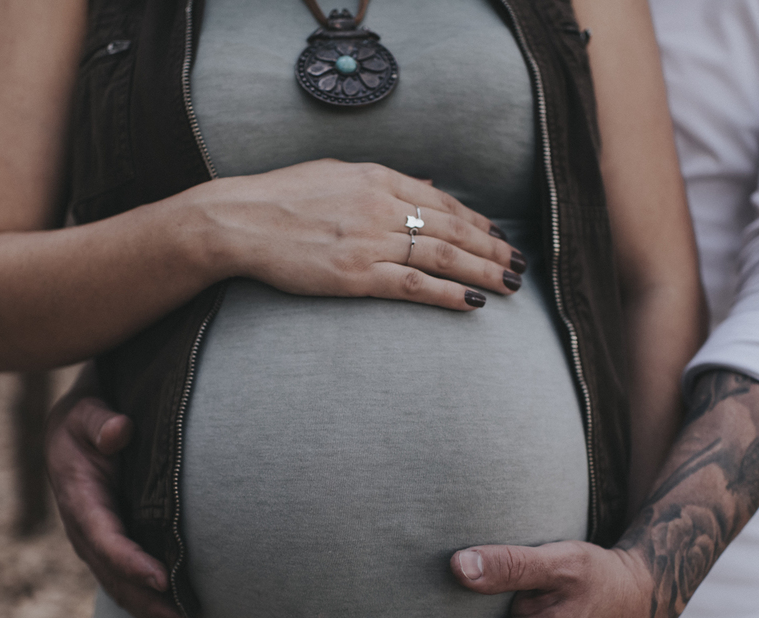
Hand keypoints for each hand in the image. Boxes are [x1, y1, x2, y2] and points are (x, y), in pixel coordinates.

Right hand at [45, 368, 195, 617]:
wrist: (74, 428)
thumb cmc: (88, 416)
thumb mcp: (87, 410)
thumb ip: (100, 420)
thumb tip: (119, 430)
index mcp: (78, 497)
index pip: (104, 537)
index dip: (130, 561)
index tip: (162, 578)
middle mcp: (83, 528)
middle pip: (114, 576)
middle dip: (149, 602)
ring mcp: (95, 541)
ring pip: (120, 586)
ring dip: (152, 611)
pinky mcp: (108, 546)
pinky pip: (125, 581)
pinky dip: (149, 601)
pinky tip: (176, 617)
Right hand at [193, 159, 525, 310]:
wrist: (238, 220)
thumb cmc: (281, 197)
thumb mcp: (336, 173)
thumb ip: (383, 181)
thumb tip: (427, 186)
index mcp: (376, 177)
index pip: (441, 200)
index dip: (476, 219)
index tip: (497, 234)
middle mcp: (379, 205)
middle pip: (451, 228)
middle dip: (492, 246)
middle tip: (520, 262)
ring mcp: (369, 241)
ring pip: (442, 256)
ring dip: (483, 270)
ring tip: (510, 283)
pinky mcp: (355, 275)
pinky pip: (413, 285)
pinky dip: (447, 293)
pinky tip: (472, 302)